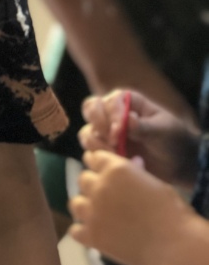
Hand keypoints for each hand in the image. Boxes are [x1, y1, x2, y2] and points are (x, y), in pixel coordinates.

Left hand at [68, 149, 193, 264]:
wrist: (176, 244)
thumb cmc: (172, 212)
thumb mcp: (152, 183)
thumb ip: (133, 174)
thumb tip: (130, 165)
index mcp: (115, 169)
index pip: (94, 158)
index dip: (99, 165)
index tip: (104, 173)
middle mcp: (99, 187)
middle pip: (83, 180)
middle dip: (94, 186)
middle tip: (108, 198)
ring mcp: (92, 212)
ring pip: (75, 203)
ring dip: (86, 207)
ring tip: (100, 217)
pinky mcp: (91, 236)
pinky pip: (75, 230)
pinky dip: (84, 232)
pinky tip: (98, 235)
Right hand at [80, 90, 199, 188]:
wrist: (177, 164)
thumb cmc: (173, 139)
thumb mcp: (163, 131)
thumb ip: (145, 126)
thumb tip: (129, 119)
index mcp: (128, 101)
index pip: (110, 101)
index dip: (111, 115)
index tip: (119, 132)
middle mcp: (113, 112)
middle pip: (90, 109)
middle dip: (98, 125)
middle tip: (113, 141)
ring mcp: (107, 131)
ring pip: (87, 131)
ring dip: (97, 143)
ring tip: (116, 153)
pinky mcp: (105, 148)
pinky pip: (90, 150)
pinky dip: (99, 155)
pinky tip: (116, 161)